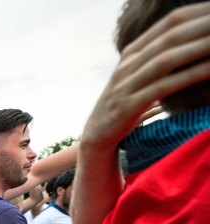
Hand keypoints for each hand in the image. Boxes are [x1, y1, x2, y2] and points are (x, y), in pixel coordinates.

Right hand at [81, 4, 209, 149]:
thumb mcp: (141, 78)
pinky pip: (163, 86)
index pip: (169, 22)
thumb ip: (161, 61)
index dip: (198, 13)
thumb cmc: (127, 107)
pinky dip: (189, 77)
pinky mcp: (128, 106)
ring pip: (167, 59)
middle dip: (203, 27)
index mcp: (133, 52)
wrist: (97, 136)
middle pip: (170, 36)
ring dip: (199, 48)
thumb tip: (194, 46)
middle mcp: (128, 63)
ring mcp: (126, 84)